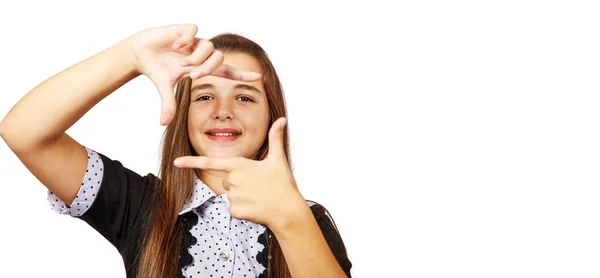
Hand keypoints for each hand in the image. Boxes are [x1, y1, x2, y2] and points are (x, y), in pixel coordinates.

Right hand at [127, 24, 261, 124]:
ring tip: (181, 62)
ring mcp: (193, 42)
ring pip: (208, 46)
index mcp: (201, 67)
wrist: (140, 52)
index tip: (257, 78)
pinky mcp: (183, 29)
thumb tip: (164, 124)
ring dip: (196, 56)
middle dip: (208, 68)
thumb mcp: (165, 88)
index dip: (242, 74)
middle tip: (192, 74)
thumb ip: (169, 104)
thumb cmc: (157, 69)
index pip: (227, 71)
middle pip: (219, 58)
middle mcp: (201, 53)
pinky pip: (193, 31)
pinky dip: (187, 39)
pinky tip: (176, 45)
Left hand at [173, 117, 306, 228]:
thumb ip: (275, 138)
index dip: (192, 161)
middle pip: (228, 179)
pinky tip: (256, 207)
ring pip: (231, 194)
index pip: (211, 162)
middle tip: (258, 185)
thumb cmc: (283, 184)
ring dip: (243, 196)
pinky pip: (233, 209)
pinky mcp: (235, 211)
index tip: (176, 162)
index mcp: (240, 165)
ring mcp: (233, 196)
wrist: (287, 211)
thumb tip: (282, 119)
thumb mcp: (277, 159)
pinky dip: (244, 209)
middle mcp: (233, 180)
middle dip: (240, 182)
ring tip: (259, 196)